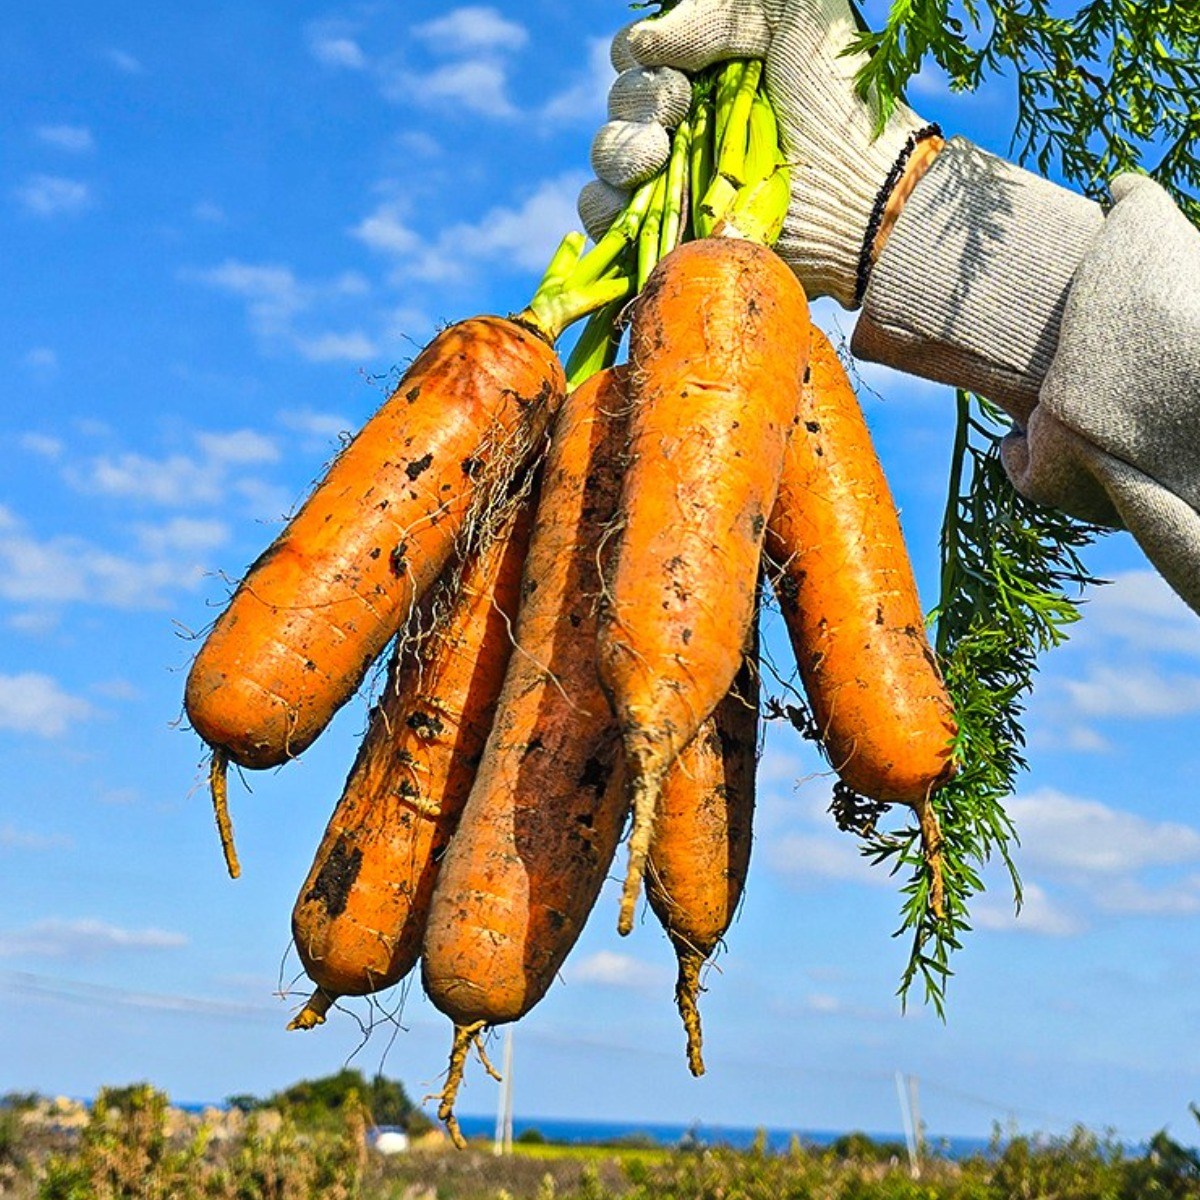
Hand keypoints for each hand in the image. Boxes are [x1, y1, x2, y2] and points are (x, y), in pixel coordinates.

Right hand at [577, 0, 940, 307]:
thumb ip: (722, 8)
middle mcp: (687, 129)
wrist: (852, 193)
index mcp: (708, 76)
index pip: (637, 58)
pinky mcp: (668, 239)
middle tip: (677, 111)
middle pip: (619, 107)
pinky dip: (603, 206)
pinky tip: (632, 196)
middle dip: (637, 102)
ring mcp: (674, 186)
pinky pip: (603, 220)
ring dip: (619, 150)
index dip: (644, 59)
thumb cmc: (837, 104)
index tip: (683, 72)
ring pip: (606, 159)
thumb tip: (647, 42)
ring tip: (657, 156)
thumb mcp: (798, 16)